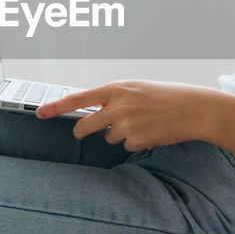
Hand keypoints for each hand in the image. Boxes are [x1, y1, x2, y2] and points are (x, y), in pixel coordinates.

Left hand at [35, 79, 211, 151]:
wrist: (194, 108)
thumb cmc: (165, 96)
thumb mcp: (136, 88)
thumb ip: (114, 98)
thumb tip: (93, 112)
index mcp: (117, 88)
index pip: (79, 98)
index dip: (57, 106)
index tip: (40, 113)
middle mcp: (119, 105)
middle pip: (86, 126)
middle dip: (83, 131)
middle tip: (84, 132)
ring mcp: (127, 124)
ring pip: (108, 137)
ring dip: (120, 133)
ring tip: (142, 122)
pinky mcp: (137, 140)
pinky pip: (126, 145)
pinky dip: (136, 140)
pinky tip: (151, 131)